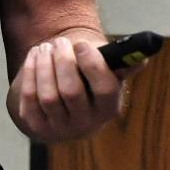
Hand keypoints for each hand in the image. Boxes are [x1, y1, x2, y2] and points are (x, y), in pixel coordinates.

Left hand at [10, 36, 140, 142]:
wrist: (59, 99)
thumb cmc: (86, 78)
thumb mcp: (105, 70)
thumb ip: (120, 63)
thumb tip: (140, 58)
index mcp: (108, 108)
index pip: (105, 90)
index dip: (91, 64)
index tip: (80, 43)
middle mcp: (86, 124)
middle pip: (71, 91)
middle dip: (62, 60)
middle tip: (59, 42)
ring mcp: (59, 128)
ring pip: (48, 95)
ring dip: (43, 64)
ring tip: (45, 48)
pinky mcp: (36, 126)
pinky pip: (29, 97)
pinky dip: (29, 71)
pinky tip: (34, 56)